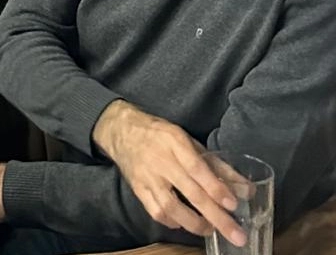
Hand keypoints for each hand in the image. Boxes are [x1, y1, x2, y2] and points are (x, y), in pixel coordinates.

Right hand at [93, 100, 243, 245]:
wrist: (121, 131)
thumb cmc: (160, 135)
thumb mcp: (189, 141)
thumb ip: (217, 165)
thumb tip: (246, 188)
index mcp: (175, 143)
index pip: (198, 169)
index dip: (216, 188)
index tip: (233, 205)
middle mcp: (161, 161)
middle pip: (191, 193)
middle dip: (216, 216)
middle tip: (236, 235)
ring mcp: (147, 177)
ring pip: (170, 207)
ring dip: (194, 223)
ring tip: (210, 230)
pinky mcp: (137, 189)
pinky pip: (155, 211)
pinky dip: (171, 221)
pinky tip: (183, 224)